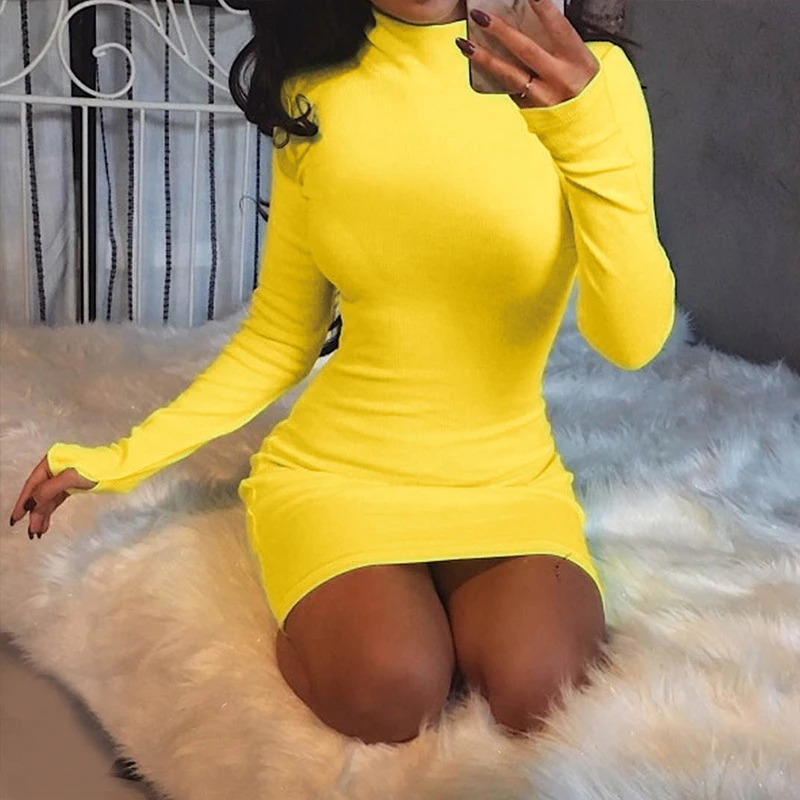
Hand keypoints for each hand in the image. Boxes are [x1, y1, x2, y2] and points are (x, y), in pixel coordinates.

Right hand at [9, 455, 97, 538]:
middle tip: (31, 532)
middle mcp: (54, 469)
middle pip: (39, 494)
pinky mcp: (71, 485)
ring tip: (37, 533)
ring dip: (41, 515)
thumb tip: (30, 503)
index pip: (32, 484)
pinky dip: (50, 512)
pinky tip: (45, 524)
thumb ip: (49, 489)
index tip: (15, 518)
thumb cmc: (97, 468)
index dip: (23, 502)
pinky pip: (56, 500)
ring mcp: (62, 478)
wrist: (119, 468)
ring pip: (47, 499)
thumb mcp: (70, 478)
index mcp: (50, 462)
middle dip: (34, 513)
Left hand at [455, 0, 599, 108]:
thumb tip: (534, 20)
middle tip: (480, 16)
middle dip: (501, 31)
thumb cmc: (585, 86)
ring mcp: (543, 96)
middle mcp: (559, 77)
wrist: (585, 125)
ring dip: (485, 58)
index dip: (543, 9)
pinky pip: (509, 88)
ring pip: (509, 74)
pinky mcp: (530, 108)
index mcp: (577, 59)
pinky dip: (493, 75)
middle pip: (526, 50)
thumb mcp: (582, 59)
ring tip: (465, 44)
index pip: (558, 28)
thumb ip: (560, 43)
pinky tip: (476, 63)